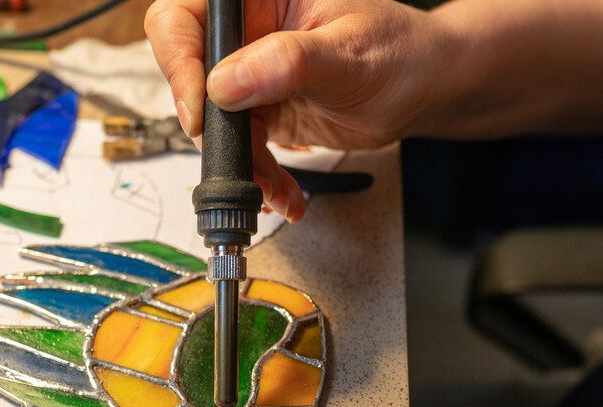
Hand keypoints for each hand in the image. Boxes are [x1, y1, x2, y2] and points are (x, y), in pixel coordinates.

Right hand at [144, 0, 456, 219]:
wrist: (422, 89)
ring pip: (211, 121)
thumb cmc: (400, 54)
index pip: (183, 19)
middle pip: (188, 73)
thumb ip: (286, 63)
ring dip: (238, 164)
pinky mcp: (258, 109)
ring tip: (273, 187)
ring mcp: (248, 71)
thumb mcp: (348, 55)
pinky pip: (237, 147)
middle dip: (211, 127)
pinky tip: (282, 192)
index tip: (202, 109)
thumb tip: (225, 83)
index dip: (179, 63)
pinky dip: (256, 176)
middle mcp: (246, 29)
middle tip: (238, 157)